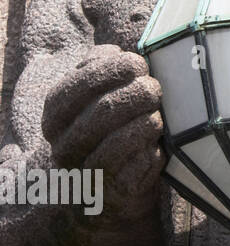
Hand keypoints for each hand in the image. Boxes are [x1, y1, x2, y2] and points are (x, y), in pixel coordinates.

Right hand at [42, 45, 164, 221]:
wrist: (111, 187)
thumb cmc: (110, 127)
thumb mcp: (96, 94)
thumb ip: (99, 68)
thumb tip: (115, 53)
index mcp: (56, 116)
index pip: (77, 87)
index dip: (110, 71)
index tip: (138, 64)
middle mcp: (65, 145)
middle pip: (103, 112)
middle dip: (137, 94)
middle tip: (154, 89)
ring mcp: (88, 171)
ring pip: (121, 141)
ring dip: (148, 122)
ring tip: (157, 115)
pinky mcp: (115, 191)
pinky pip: (139, 165)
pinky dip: (154, 150)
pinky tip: (158, 144)